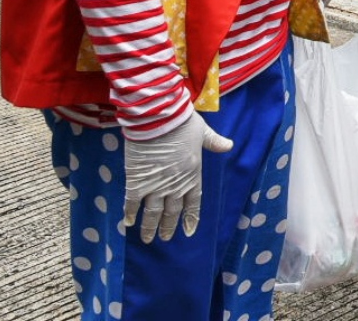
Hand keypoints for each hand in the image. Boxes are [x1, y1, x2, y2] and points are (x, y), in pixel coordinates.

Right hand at [123, 111, 232, 242]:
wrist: (160, 118)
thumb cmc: (183, 122)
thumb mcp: (203, 132)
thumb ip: (214, 142)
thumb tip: (229, 145)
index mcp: (193, 174)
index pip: (193, 202)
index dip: (191, 217)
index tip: (188, 231)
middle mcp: (176, 184)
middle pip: (172, 211)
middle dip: (168, 226)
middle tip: (165, 238)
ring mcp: (156, 185)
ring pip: (153, 213)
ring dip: (150, 227)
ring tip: (148, 239)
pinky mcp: (137, 181)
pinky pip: (133, 203)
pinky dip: (130, 214)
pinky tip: (128, 223)